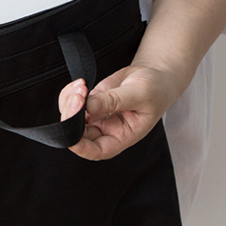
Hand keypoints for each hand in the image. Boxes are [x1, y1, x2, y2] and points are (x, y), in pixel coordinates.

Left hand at [58, 65, 176, 160]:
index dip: (81, 147)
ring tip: (82, 86)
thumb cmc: (155, 90)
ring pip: (71, 117)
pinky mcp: (91, 102)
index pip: (97, 150)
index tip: (72, 134)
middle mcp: (106, 130)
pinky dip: (70, 93)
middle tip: (78, 96)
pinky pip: (72, 102)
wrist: (153, 75)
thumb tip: (89, 106)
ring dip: (70, 101)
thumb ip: (115, 100)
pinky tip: (81, 83)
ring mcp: (97, 116)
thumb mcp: (140, 94)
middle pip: (79, 133)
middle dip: (72, 116)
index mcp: (122, 136)